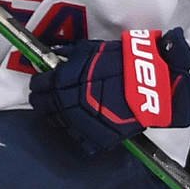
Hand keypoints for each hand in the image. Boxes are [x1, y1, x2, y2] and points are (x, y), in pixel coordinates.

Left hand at [28, 28, 189, 155]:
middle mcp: (67, 102)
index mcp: (64, 80)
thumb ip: (70, 53)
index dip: (38, 83)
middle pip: (44, 105)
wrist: (151, 84)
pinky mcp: (95, 138)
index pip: (40, 84)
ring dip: (53, 116)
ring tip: (57, 111)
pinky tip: (74, 126)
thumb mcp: (93, 49)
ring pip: (57, 122)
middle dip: (42, 100)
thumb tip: (55, 55)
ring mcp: (80, 122)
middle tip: (43, 97)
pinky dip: (73, 132)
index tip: (40, 82)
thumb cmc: (124, 62)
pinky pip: (77, 139)